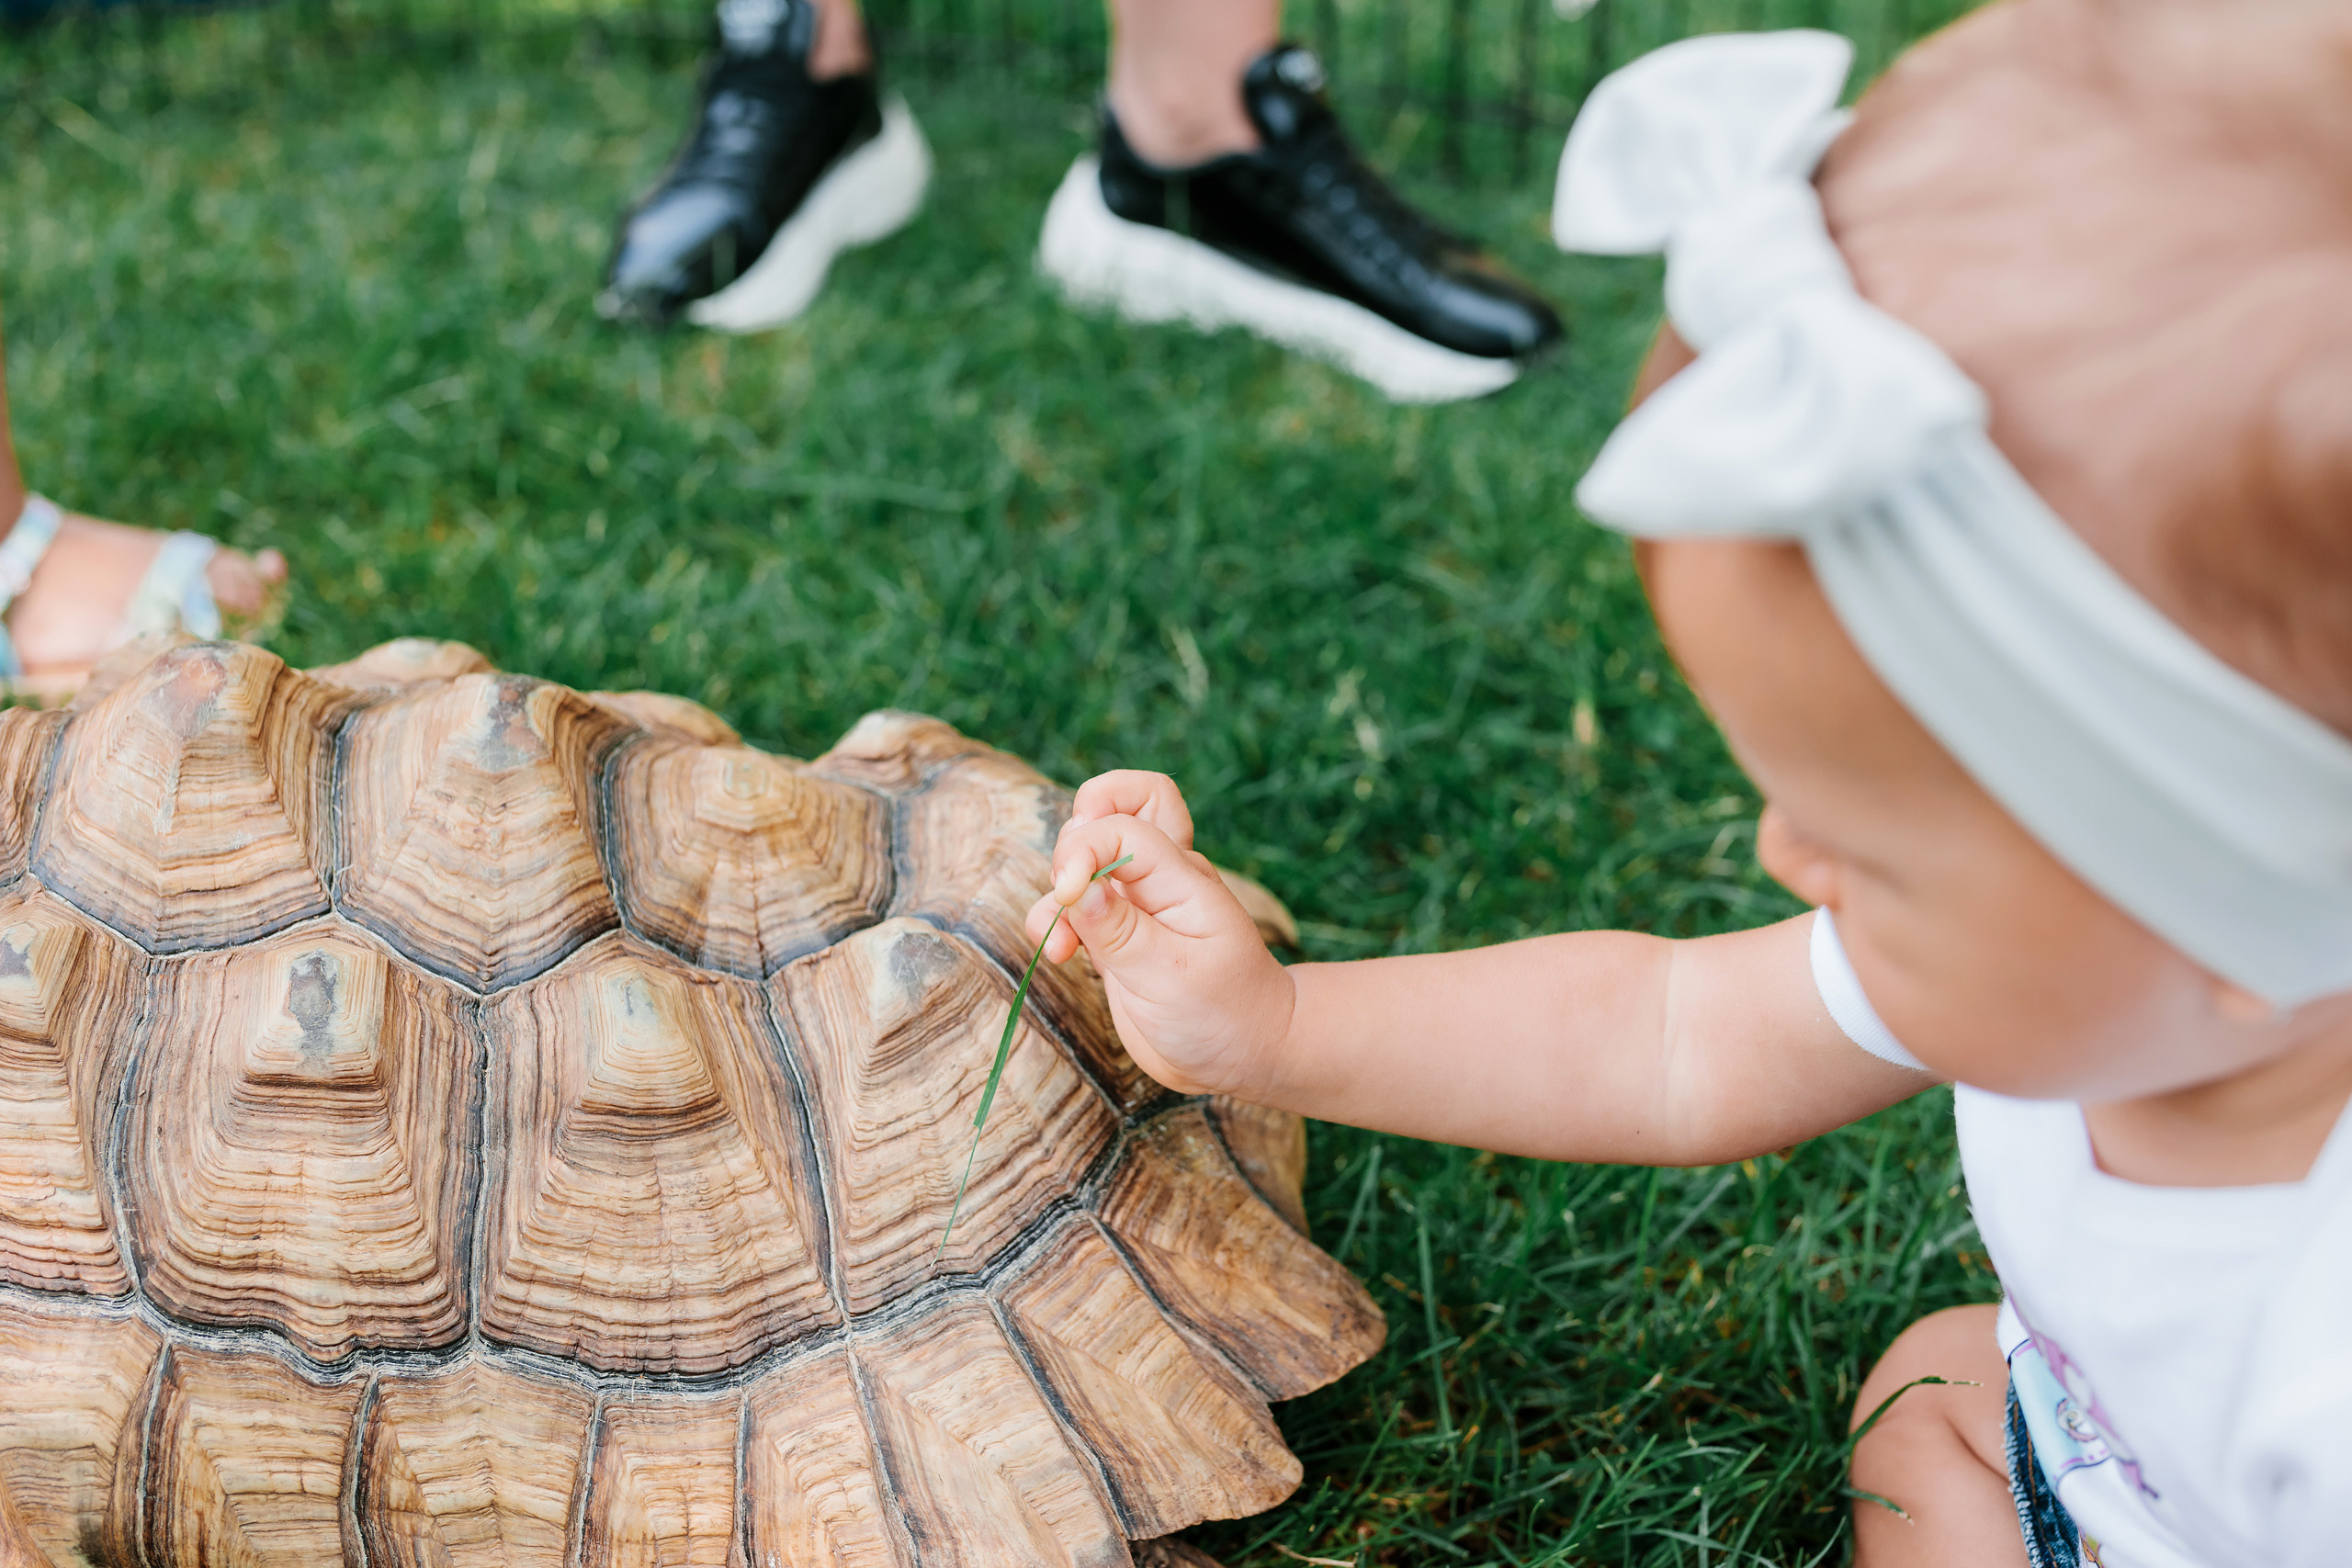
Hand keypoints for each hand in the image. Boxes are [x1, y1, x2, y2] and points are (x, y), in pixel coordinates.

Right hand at [1025, 772, 1294, 1098]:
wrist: (1243, 1052)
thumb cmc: (1224, 1014)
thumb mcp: (1172, 978)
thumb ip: (1120, 931)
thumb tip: (1075, 886)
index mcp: (1183, 879)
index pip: (1126, 824)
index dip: (1086, 847)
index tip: (1067, 895)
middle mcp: (1161, 878)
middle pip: (1114, 807)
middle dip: (1075, 841)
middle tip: (1067, 895)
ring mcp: (1138, 902)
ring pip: (1086, 856)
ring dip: (1057, 890)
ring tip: (1061, 945)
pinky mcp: (1116, 932)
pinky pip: (1075, 905)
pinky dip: (1054, 920)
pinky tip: (1059, 954)